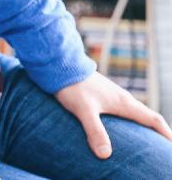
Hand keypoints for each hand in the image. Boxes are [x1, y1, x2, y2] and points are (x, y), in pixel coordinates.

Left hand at [54, 71, 171, 158]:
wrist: (60, 65)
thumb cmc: (73, 86)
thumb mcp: (84, 111)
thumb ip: (95, 131)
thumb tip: (105, 155)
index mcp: (124, 103)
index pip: (152, 119)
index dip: (164, 132)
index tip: (171, 143)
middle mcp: (122, 98)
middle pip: (145, 116)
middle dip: (155, 130)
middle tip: (161, 145)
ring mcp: (111, 95)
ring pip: (133, 112)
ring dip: (141, 124)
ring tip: (142, 138)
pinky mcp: (100, 94)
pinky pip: (120, 109)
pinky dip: (126, 119)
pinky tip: (117, 126)